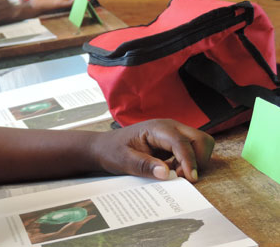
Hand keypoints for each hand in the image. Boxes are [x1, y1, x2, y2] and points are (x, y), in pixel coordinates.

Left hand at [90, 119, 213, 181]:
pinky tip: (172, 169)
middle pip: (200, 139)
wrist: (104, 147)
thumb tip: (166, 173)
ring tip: (176, 172)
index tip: (189, 178)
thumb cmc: (112, 151)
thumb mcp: (123, 161)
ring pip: (200, 144)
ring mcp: (173, 133)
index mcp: (157, 128)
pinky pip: (193, 150)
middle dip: (198, 159)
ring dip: (195, 160)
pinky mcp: (174, 142)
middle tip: (182, 175)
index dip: (189, 160)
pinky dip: (190, 162)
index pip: (181, 141)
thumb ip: (144, 166)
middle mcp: (169, 127)